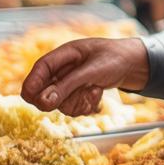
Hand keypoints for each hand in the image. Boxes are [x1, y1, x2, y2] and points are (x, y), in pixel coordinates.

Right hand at [21, 37, 149, 116]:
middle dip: (62, 98)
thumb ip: (67, 86)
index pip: (39, 70)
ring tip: (95, 89)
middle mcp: (62, 70)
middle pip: (45, 92)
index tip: (30, 99)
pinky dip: (85, 106)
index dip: (31, 84)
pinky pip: (72, 109)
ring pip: (59, 104)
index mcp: (63, 55)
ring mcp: (69, 83)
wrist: (133, 63)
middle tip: (80, 92)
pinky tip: (96, 94)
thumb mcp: (91, 71)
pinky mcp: (77, 94)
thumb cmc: (114, 59)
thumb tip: (43, 102)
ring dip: (78, 102)